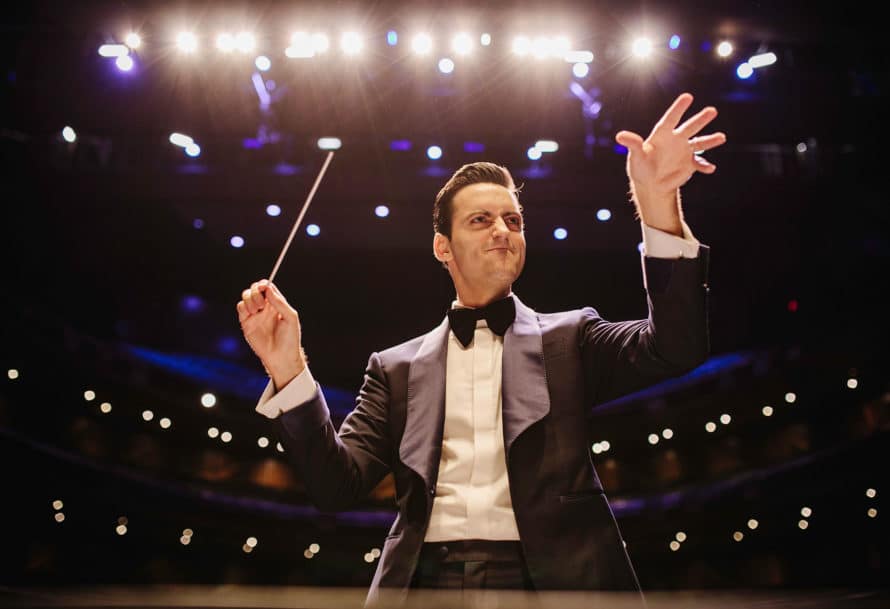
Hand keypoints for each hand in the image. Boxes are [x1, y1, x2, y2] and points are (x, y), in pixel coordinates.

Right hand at [236, 279, 304, 387]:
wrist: (281, 357)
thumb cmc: (290, 338)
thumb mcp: (290, 318)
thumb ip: (280, 302)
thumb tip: (268, 289)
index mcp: (276, 304)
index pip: (267, 287)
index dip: (264, 284)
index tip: (264, 288)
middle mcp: (265, 308)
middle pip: (254, 289)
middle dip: (255, 291)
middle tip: (262, 303)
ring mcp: (255, 315)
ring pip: (245, 296)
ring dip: (250, 299)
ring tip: (258, 310)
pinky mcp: (246, 323)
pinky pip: (240, 308)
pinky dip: (244, 307)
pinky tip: (252, 314)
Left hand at [615, 92, 726, 233]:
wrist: (650, 183)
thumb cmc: (640, 167)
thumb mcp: (635, 157)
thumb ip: (632, 145)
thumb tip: (619, 136)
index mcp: (662, 134)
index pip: (671, 118)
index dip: (678, 108)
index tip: (688, 96)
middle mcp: (676, 139)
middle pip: (690, 127)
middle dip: (700, 120)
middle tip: (712, 110)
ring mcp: (685, 151)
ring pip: (700, 143)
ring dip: (710, 140)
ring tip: (721, 137)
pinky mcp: (690, 164)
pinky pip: (700, 163)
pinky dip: (704, 166)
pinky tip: (710, 169)